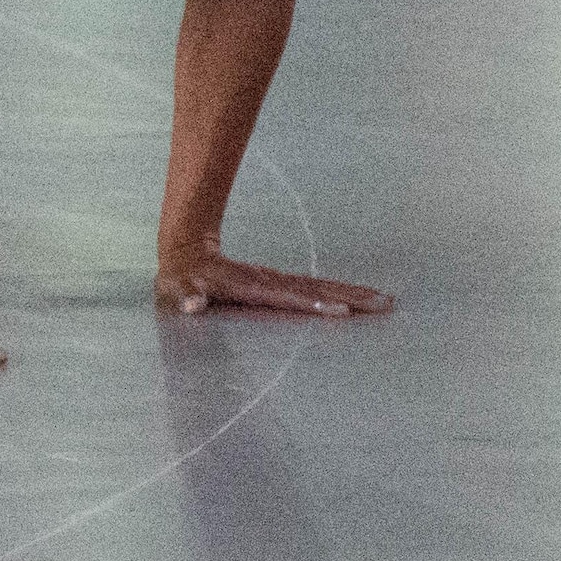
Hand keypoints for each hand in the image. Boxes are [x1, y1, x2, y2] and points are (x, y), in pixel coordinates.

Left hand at [156, 247, 390, 318]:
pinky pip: (315, 288)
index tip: (341, 310)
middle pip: (316, 289)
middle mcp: (270, 283)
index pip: (287, 296)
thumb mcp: (177, 290)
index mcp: (249, 287)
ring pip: (321, 286)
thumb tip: (192, 306)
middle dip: (350, 297)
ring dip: (352, 294)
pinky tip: (362, 301)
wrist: (187, 250)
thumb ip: (185, 298)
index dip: (314, 303)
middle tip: (384, 304)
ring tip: (384, 301)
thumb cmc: (182, 280)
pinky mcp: (282, 284)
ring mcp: (278, 282)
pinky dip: (340, 294)